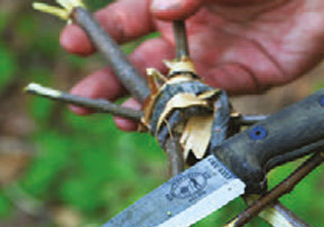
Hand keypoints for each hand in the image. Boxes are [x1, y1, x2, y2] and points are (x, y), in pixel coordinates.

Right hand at [61, 0, 323, 128]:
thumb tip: (156, 13)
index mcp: (177, 2)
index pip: (129, 18)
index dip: (101, 32)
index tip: (73, 45)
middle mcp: (194, 31)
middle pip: (145, 60)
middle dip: (113, 80)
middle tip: (84, 100)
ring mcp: (220, 56)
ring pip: (176, 86)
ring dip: (148, 104)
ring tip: (122, 118)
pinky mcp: (251, 76)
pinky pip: (217, 97)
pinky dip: (194, 108)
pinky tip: (173, 117)